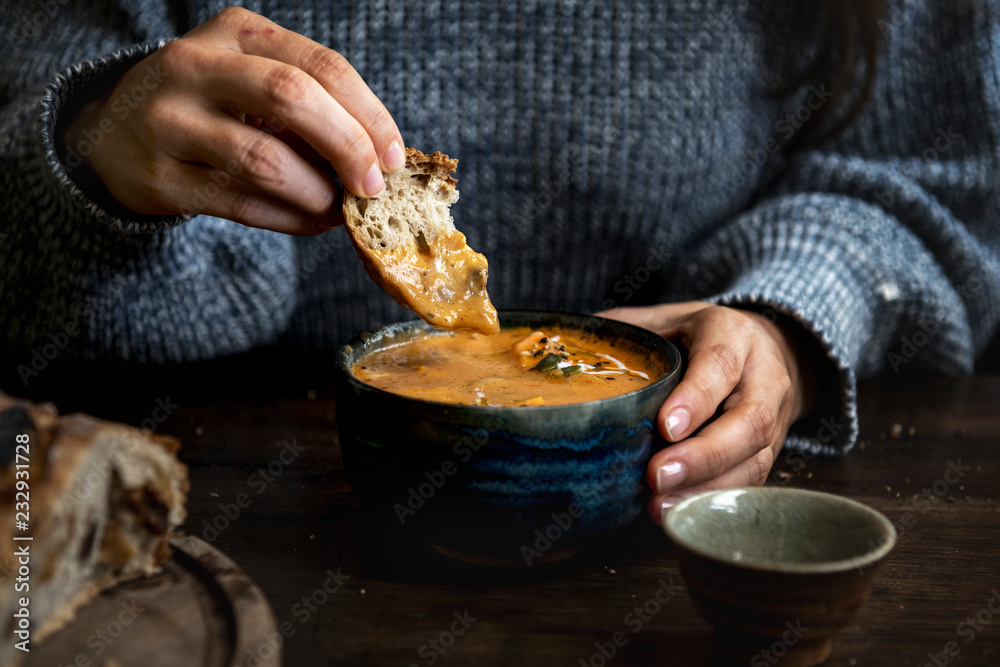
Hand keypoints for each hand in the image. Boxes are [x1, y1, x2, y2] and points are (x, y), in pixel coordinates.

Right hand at [59, 6, 403, 234]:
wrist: (112, 134)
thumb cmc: (210, 105)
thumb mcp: (251, 78)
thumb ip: (309, 101)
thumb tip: (381, 156)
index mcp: (235, 32)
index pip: (321, 65)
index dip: (369, 114)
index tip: (394, 155)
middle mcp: (194, 65)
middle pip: (291, 97)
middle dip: (348, 147)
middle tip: (373, 186)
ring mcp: (168, 120)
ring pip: (264, 159)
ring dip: (318, 193)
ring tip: (340, 208)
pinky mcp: (160, 177)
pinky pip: (242, 204)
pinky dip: (291, 220)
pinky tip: (314, 222)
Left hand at [597, 302, 816, 523]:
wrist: (764, 348)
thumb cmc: (697, 336)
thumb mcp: (664, 320)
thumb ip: (624, 331)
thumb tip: (566, 350)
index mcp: (732, 335)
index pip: (720, 364)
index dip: (696, 398)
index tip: (666, 427)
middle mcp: (762, 376)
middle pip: (748, 421)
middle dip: (703, 456)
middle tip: (657, 477)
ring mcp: (772, 417)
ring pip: (754, 458)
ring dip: (707, 488)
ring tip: (660, 506)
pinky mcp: (768, 451)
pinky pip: (750, 480)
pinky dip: (713, 500)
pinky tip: (677, 512)